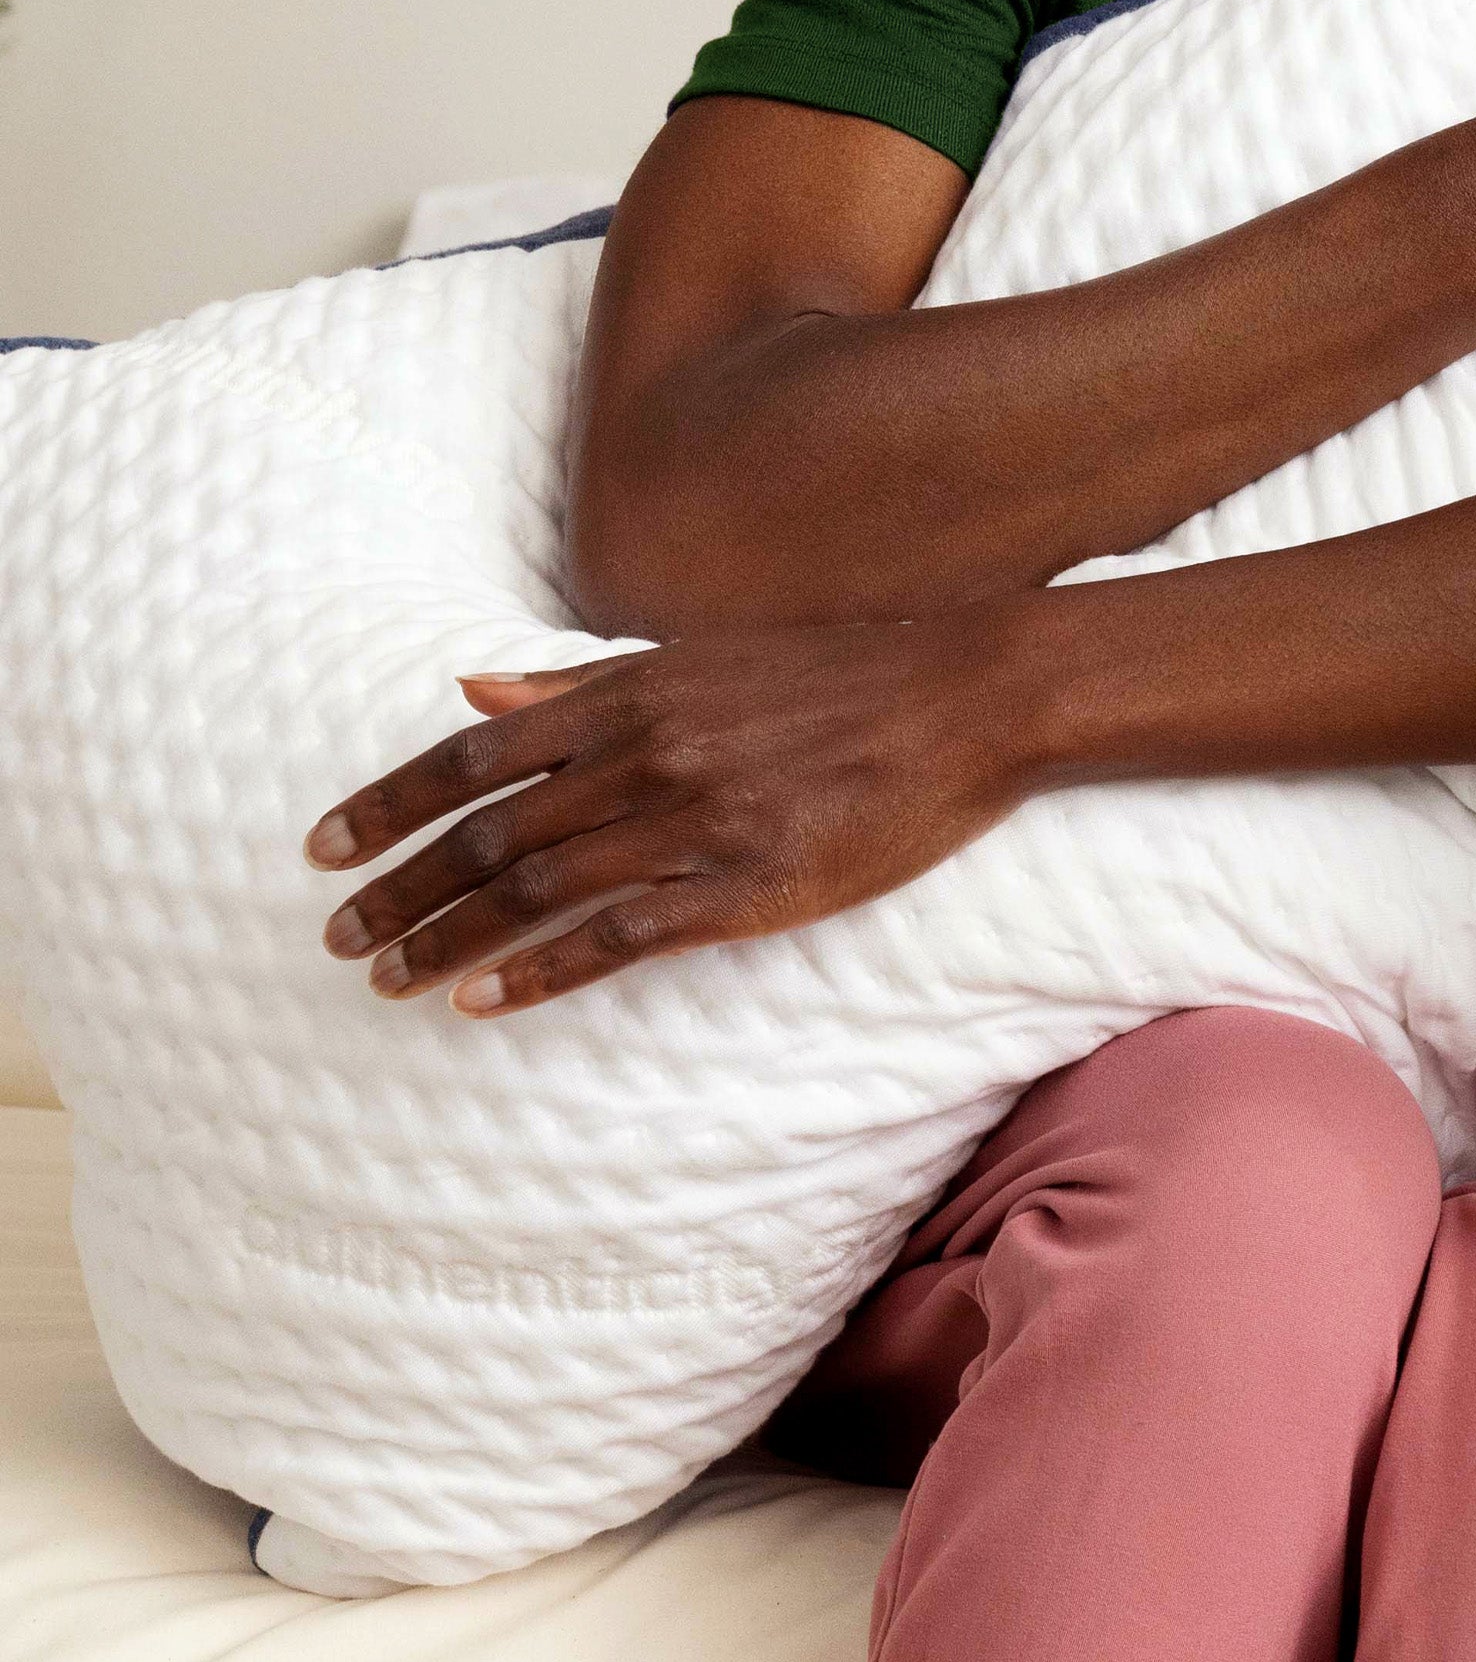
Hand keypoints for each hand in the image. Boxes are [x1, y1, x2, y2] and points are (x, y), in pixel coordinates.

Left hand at [305, 616, 1048, 1015]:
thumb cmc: (835, 678)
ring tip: (390, 977)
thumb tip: (472, 686)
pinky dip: (541, 970)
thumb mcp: (696, 661)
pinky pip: (620, 936)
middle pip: (486, 831)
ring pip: (536, 888)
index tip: (324, 849)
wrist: (965, 698)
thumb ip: (580, 685)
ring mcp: (694, 822)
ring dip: (449, 938)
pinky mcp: (748, 886)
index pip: (469, 753)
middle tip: (337, 937)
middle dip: (398, 887)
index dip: (386, 805)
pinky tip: (484, 1000)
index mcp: (626, 694)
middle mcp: (643, 755)